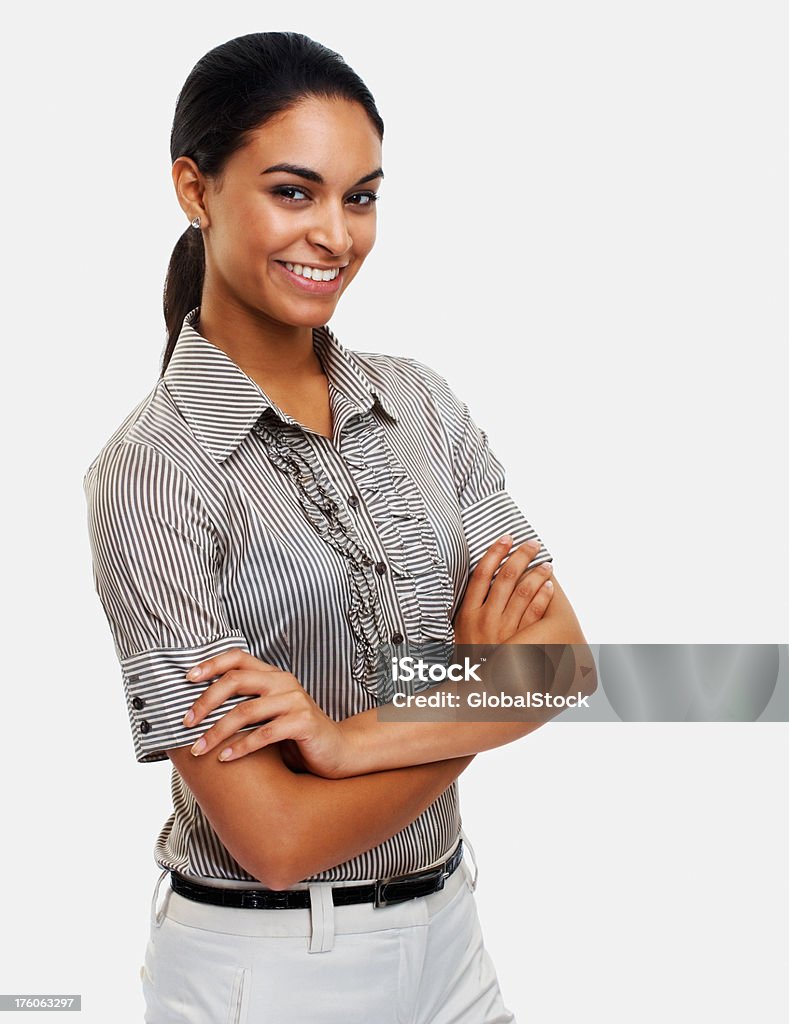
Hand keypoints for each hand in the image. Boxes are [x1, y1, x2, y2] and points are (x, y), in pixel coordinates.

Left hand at [181, 648, 350, 776]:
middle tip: (186, 723)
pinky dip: (241, 747)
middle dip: (205, 702)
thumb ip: (245, 706)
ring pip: (245, 710)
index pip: (238, 657)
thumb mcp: (269, 715)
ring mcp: (295, 700)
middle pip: (236, 680)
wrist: (338, 751)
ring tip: (199, 749)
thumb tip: (197, 712)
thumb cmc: (296, 736)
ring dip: (216, 731)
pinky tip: (225, 758)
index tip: (187, 678)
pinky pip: (265, 733)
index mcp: (273, 675)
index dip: (211, 664)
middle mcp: (284, 682)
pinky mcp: (304, 722)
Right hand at [453, 534, 553, 645]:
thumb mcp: (461, 628)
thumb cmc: (471, 654)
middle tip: (533, 544)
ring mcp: (504, 630)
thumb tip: (485, 575)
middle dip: (521, 556)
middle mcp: (485, 618)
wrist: (478, 689)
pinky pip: (535, 614)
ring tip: (546, 563)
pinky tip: (550, 586)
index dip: (495, 552)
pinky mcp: (521, 642)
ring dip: (537, 573)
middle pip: (506, 577)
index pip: (481, 574)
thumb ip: (472, 604)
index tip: (507, 538)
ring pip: (523, 592)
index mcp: (468, 613)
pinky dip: (543, 597)